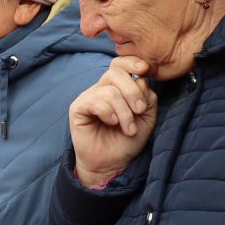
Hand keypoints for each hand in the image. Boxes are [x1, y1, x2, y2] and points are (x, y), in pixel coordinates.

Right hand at [69, 56, 155, 185]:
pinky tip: (112, 124)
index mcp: (118, 87)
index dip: (132, 62)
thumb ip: (146, 97)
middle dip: (132, 92)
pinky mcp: (78, 108)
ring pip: (109, 91)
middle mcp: (101, 89)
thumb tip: (141, 80)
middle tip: (139, 112)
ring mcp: (89, 98)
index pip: (120, 64)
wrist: (113, 163)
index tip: (145, 70)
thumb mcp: (146, 117)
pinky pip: (96, 102)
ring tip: (128, 129)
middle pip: (116, 72)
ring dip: (124, 112)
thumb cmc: (127, 140)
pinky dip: (109, 113)